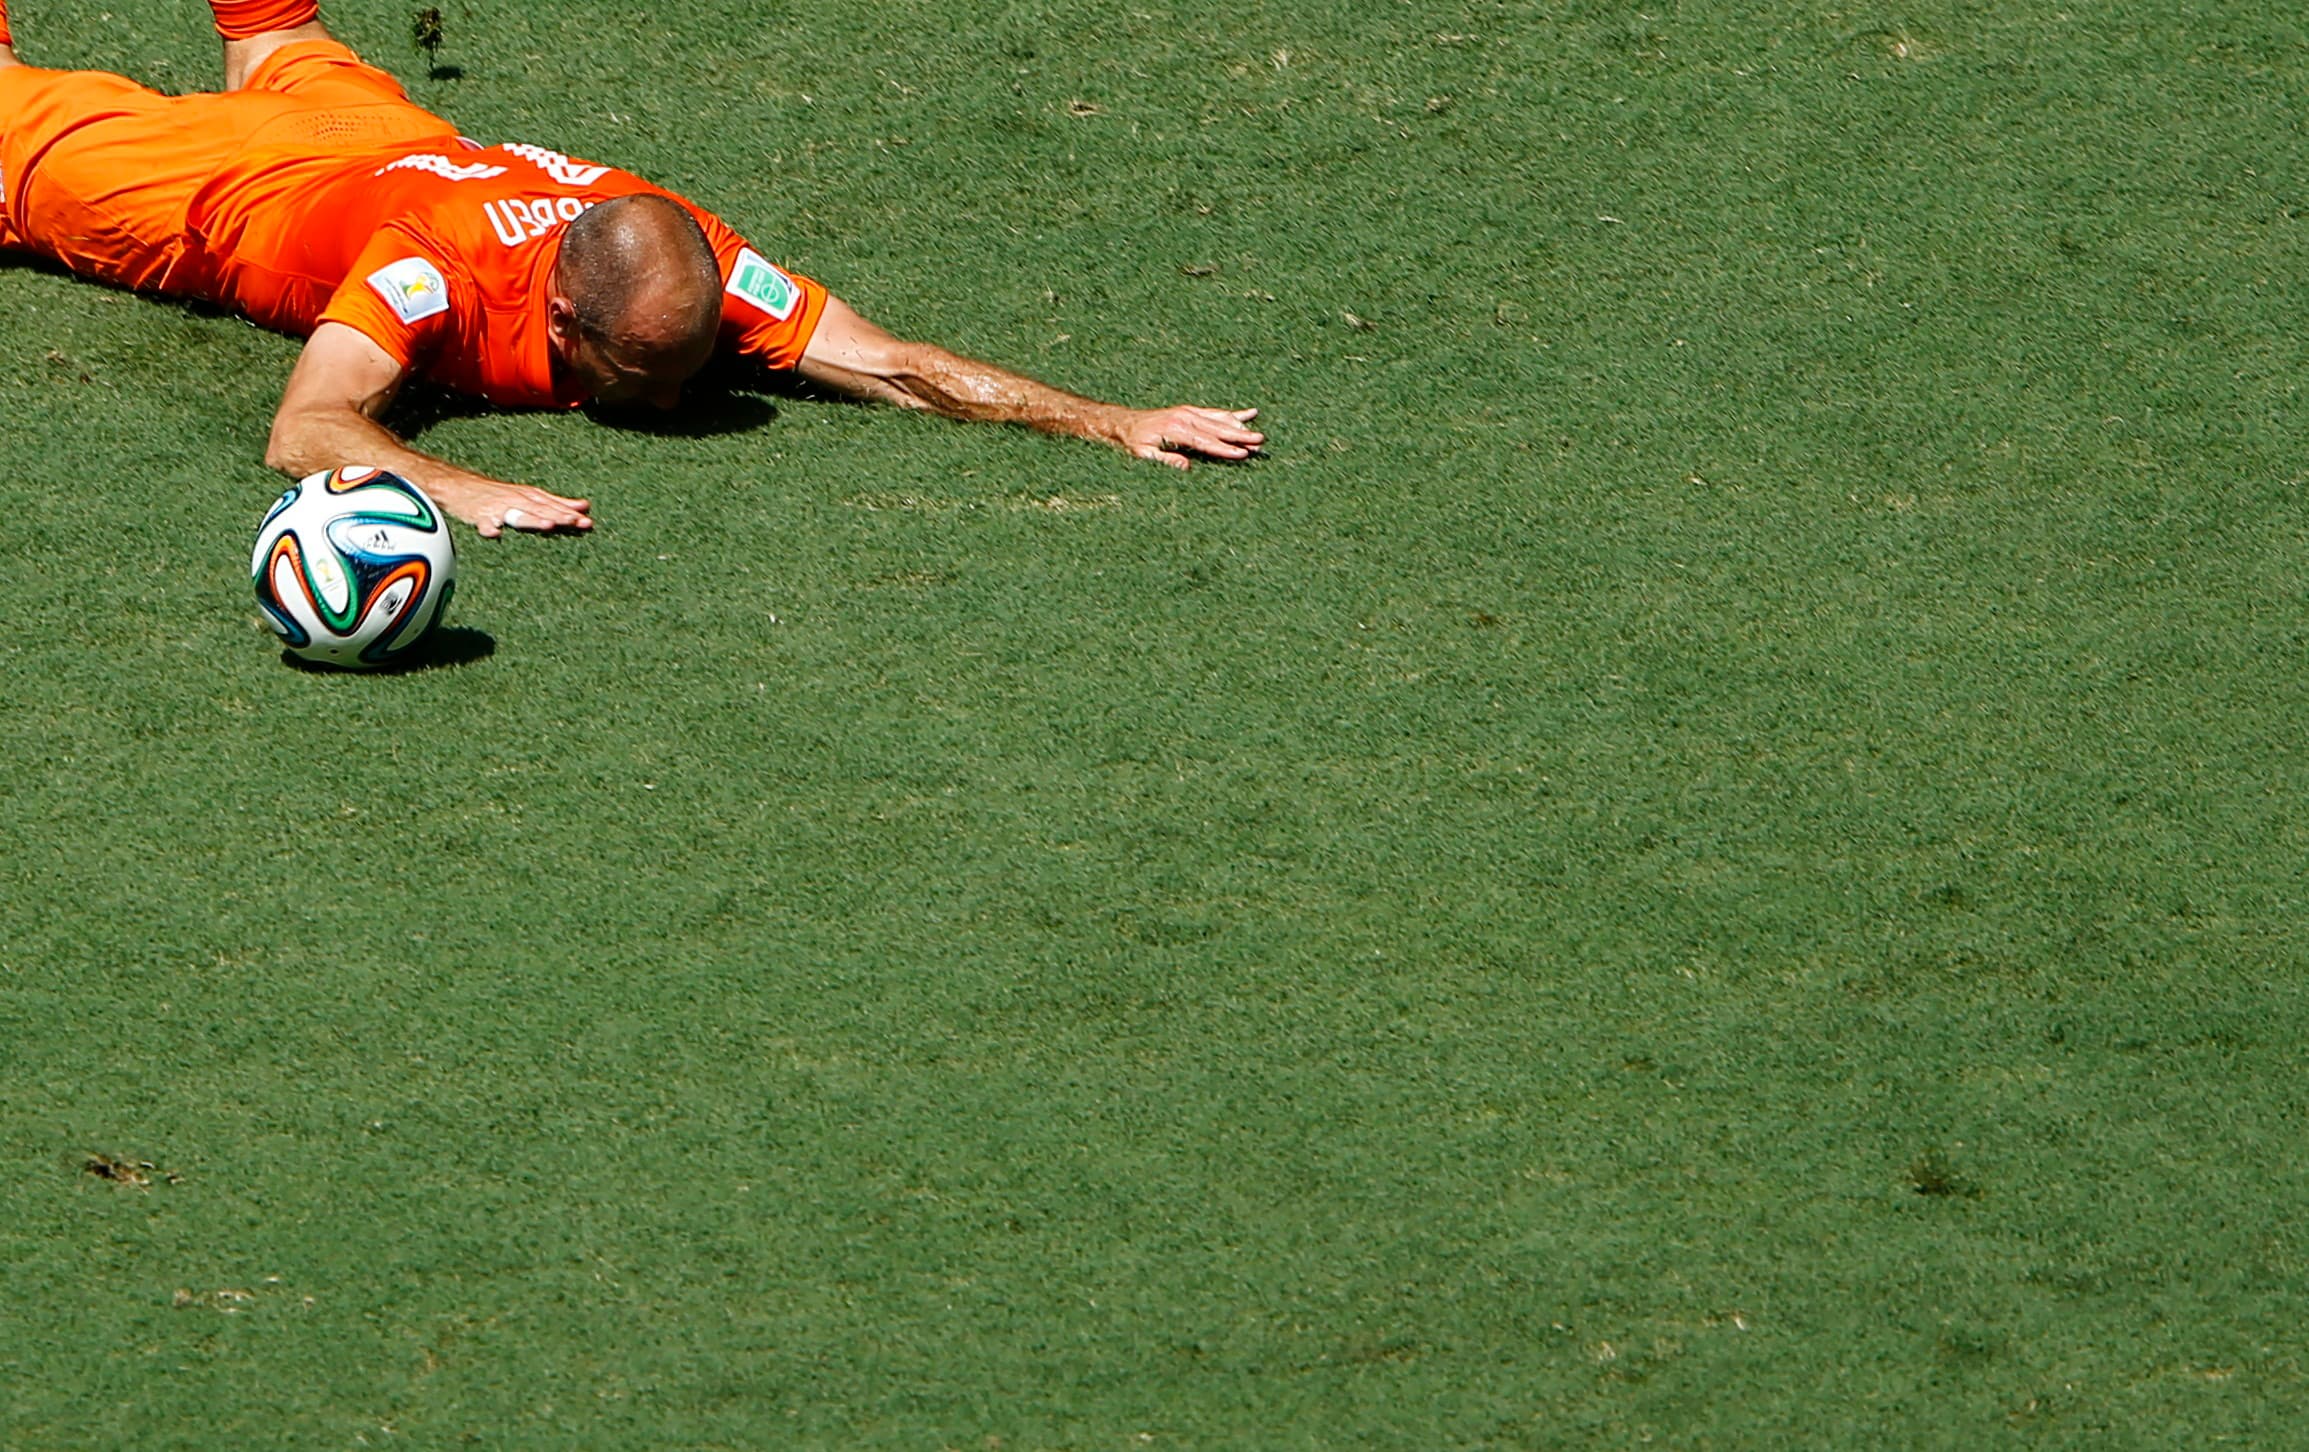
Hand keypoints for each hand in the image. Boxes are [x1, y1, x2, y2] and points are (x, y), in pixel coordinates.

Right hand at [434, 479, 594, 537]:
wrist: (458, 485)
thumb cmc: (497, 494)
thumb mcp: (528, 494)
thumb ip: (556, 502)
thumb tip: (585, 506)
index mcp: (530, 497)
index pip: (554, 505)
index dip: (571, 513)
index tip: (588, 521)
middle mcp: (517, 500)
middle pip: (542, 509)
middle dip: (560, 516)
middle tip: (578, 522)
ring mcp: (499, 508)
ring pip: (518, 514)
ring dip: (533, 519)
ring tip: (548, 525)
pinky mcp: (479, 516)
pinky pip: (484, 524)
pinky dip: (489, 528)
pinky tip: (495, 534)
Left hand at [1120, 407, 1263, 469]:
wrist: (1125, 422)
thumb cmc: (1134, 442)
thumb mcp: (1143, 454)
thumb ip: (1165, 460)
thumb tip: (1187, 467)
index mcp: (1175, 429)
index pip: (1205, 441)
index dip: (1224, 449)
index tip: (1242, 453)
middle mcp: (1185, 417)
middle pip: (1217, 429)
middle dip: (1239, 436)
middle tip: (1260, 441)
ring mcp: (1189, 412)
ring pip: (1220, 419)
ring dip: (1240, 426)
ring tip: (1258, 433)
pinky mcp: (1191, 410)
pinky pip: (1215, 412)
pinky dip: (1233, 414)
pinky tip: (1250, 414)